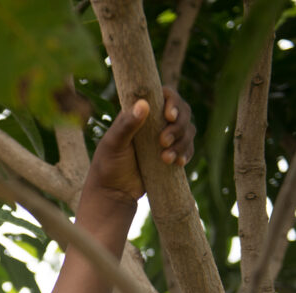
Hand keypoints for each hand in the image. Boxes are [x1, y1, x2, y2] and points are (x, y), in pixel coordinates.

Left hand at [83, 86, 194, 206]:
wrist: (113, 193)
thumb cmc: (107, 165)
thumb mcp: (113, 144)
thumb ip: (126, 125)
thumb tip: (143, 104)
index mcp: (139, 113)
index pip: (165, 95)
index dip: (173, 102)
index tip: (169, 116)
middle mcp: (154, 122)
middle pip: (182, 112)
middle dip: (178, 127)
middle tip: (163, 142)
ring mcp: (164, 137)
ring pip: (188, 130)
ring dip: (182, 143)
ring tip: (165, 159)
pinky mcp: (171, 152)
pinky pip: (188, 148)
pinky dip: (186, 153)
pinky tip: (178, 163)